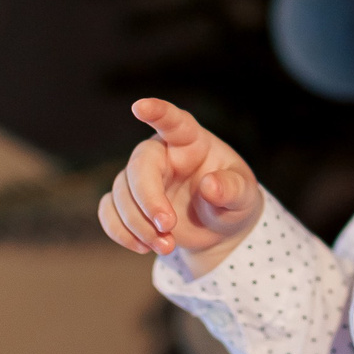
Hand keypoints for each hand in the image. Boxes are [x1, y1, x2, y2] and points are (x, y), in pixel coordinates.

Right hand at [96, 98, 263, 269]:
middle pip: (139, 167)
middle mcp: (161, 155)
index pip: (173, 121)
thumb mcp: (244, 196)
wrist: (219, 228)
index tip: (139, 106)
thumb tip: (210, 185)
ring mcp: (141, 178)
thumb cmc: (233, 201)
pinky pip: (108, 211)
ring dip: (138, 225)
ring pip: (121, 193)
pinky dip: (121, 232)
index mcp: (190, 141)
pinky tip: (144, 247)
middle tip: (168, 227)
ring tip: (167, 246)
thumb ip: (232, 189)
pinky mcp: (128, 203)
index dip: (157, 112)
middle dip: (148, 200)